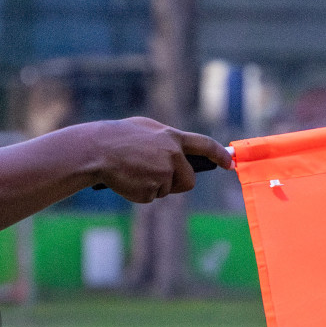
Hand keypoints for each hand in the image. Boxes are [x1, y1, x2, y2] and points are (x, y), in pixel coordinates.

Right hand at [86, 117, 234, 202]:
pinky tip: (127, 181)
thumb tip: (176, 151)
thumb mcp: (145, 128)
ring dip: (153, 187)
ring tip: (133, 172)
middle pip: (188, 181)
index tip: (228, 163)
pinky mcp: (150, 191)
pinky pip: (150, 197)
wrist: (97, 150)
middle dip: (176, 183)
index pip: (204, 145)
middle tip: (156, 177)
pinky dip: (139, 193)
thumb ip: (164, 139)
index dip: (218, 155)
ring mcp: (163, 174)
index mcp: (172, 138)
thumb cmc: (117, 137)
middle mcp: (173, 156)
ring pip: (166, 191)